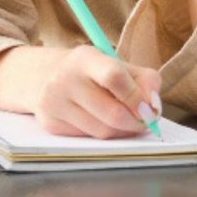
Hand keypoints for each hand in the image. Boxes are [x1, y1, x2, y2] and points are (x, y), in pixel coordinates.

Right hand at [35, 46, 162, 138]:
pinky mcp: (50, 123)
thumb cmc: (88, 71)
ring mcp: (54, 103)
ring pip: (102, 131)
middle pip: (111, 113)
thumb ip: (143, 79)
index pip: (114, 76)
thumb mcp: (114, 62)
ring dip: (121, 131)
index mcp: (84, 58)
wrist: (41, 75)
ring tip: (126, 122)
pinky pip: (88, 137)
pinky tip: (101, 122)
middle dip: (135, 122)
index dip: (137, 96)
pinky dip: (103, 133)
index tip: (150, 107)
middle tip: (145, 121)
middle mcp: (65, 79)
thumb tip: (155, 106)